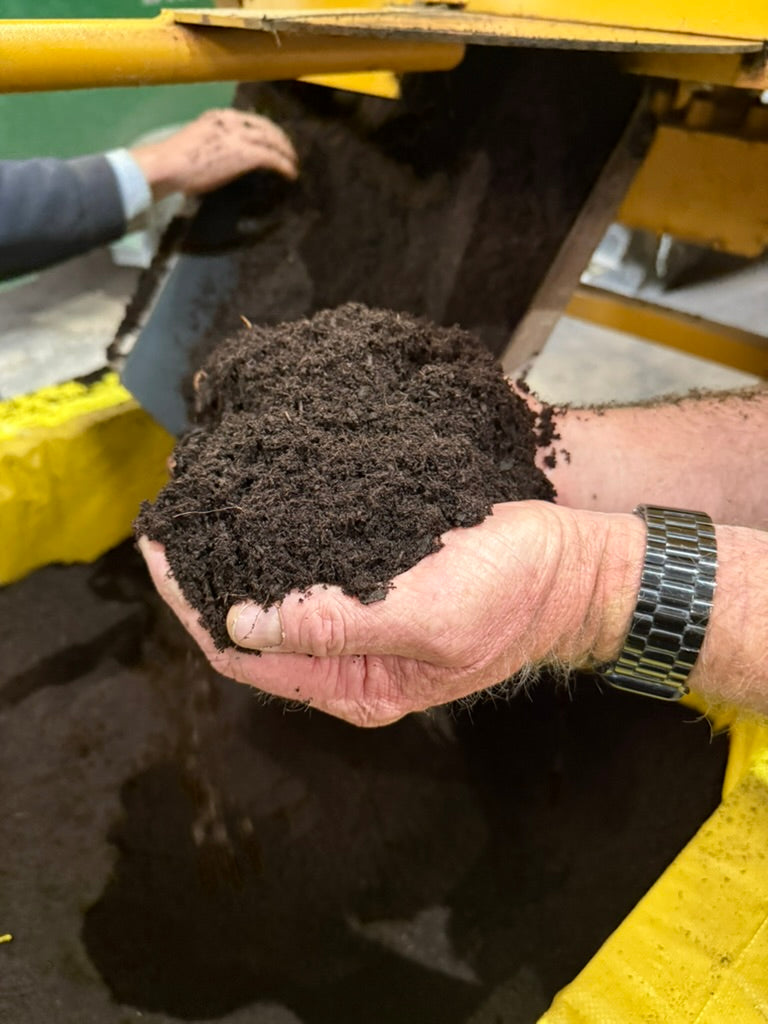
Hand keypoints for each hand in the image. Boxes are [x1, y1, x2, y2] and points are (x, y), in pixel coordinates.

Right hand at [130, 108, 297, 198]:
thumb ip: (215, 143)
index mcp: (219, 116)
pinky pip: (273, 158)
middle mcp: (232, 120)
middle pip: (266, 127)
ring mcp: (240, 136)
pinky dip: (284, 166)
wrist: (167, 165)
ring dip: (286, 154)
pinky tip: (290, 175)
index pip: (251, 120)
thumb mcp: (198, 141)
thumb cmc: (175, 161)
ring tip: (293, 165)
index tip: (274, 141)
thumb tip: (225, 156)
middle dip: (281, 140)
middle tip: (289, 154)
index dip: (267, 131)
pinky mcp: (246, 154)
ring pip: (273, 140)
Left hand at [139, 502, 641, 726]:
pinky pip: (305, 568)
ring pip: (273, 594)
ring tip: (203, 499)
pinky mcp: (377, 584)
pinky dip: (273, 538)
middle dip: (203, 573)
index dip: (190, 605)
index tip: (158, 547)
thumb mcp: (427, 616)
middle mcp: (347, 661)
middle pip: (248, 627)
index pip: (242, 655)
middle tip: (171, 513)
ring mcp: (361, 624)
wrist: (573, 568)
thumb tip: (241, 624)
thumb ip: (335, 627)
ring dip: (236, 551)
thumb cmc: (514, 594)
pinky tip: (260, 501)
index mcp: (354, 685)